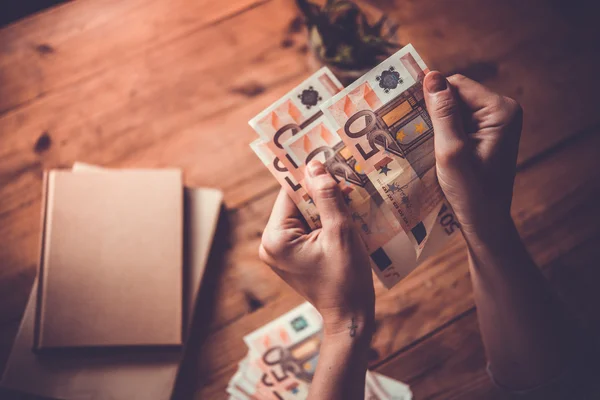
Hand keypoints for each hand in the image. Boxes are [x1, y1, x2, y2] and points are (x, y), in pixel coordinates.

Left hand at [259, 160, 374, 336]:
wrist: (350, 315)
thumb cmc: (346, 278)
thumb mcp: (340, 233)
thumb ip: (327, 198)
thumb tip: (315, 166)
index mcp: (276, 238)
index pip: (290, 194)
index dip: (310, 176)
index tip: (327, 157)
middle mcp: (270, 243)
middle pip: (296, 204)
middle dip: (320, 192)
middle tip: (343, 174)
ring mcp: (279, 251)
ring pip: (303, 215)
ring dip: (325, 206)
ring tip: (348, 193)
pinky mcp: (291, 256)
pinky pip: (306, 229)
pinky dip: (324, 221)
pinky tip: (344, 213)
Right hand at [423, 72, 522, 236]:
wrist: (485, 223)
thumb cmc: (470, 192)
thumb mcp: (451, 151)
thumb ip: (443, 114)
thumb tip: (432, 76)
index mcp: (501, 110)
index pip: (457, 85)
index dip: (431, 97)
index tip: (407, 113)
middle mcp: (503, 111)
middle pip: (457, 95)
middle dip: (434, 111)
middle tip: (411, 130)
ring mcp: (497, 123)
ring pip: (456, 109)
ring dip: (436, 123)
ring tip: (420, 141)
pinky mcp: (488, 135)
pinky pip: (460, 122)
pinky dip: (443, 132)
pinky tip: (431, 147)